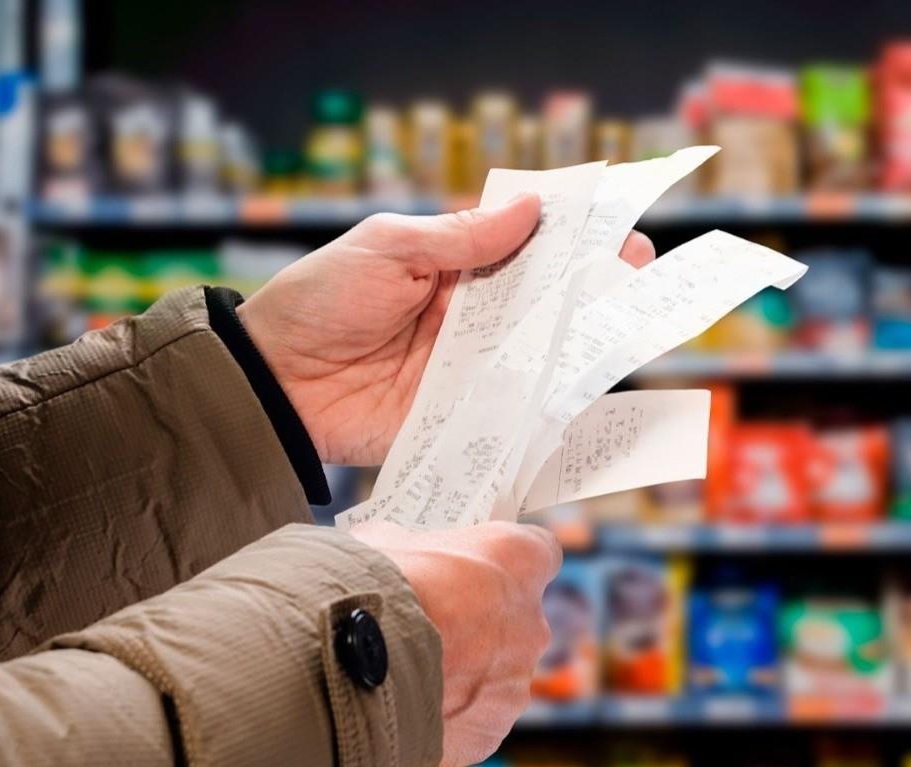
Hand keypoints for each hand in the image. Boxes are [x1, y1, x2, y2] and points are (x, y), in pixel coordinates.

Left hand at [238, 197, 655, 464]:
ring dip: (581, 341)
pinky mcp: (459, 415)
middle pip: (543, 300)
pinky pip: (512, 409)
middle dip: (592, 285)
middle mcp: (469, 316)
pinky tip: (588, 392)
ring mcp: (467, 368)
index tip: (618, 226)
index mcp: (451, 265)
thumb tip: (531, 208)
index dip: (571, 236)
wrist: (273, 383)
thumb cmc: (318, 301)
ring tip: (629, 326)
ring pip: (538, 353)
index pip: (524, 245)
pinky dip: (549, 403)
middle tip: (637, 273)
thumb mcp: (386, 249)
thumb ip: (459, 237)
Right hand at [348, 520, 561, 766]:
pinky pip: (473, 719)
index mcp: (517, 560)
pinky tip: (408, 706)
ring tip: (410, 672)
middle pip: (517, 620)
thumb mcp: (389, 543)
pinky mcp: (491, 730)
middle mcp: (531, 622)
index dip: (507, 562)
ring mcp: (515, 682)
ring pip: (496, 675)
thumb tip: (404, 557)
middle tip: (433, 625)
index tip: (481, 567)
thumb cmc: (374, 587)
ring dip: (464, 673)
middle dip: (480, 623)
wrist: (348, 662)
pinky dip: (447, 716)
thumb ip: (417, 550)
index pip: (538, 552)